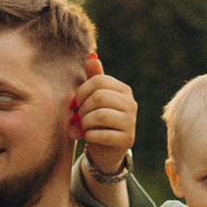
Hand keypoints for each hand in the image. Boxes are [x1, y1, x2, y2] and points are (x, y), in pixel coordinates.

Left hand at [72, 60, 136, 187]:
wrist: (105, 150)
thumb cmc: (97, 120)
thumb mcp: (94, 98)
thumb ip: (94, 78)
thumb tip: (92, 55)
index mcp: (123, 90)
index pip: (98, 81)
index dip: (81, 92)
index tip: (74, 104)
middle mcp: (131, 103)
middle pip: (98, 97)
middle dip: (82, 109)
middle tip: (76, 118)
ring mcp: (131, 122)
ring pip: (99, 115)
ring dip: (84, 123)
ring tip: (81, 128)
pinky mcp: (127, 139)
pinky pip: (102, 134)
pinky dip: (89, 136)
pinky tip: (88, 137)